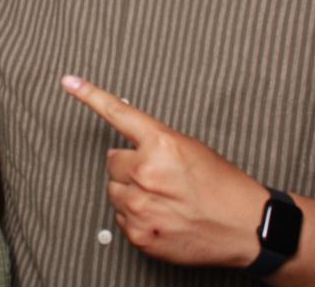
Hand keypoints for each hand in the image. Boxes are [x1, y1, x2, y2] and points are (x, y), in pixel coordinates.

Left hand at [61, 75, 266, 267]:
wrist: (245, 227)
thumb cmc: (224, 187)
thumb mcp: (192, 149)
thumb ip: (156, 145)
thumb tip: (129, 150)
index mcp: (161, 143)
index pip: (118, 113)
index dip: (90, 95)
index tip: (69, 81)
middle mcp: (146, 172)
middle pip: (112, 160)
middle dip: (130, 166)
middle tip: (158, 177)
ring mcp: (140, 205)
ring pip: (114, 190)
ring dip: (132, 192)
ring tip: (164, 199)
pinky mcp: (139, 233)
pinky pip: (120, 218)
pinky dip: (136, 217)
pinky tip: (162, 217)